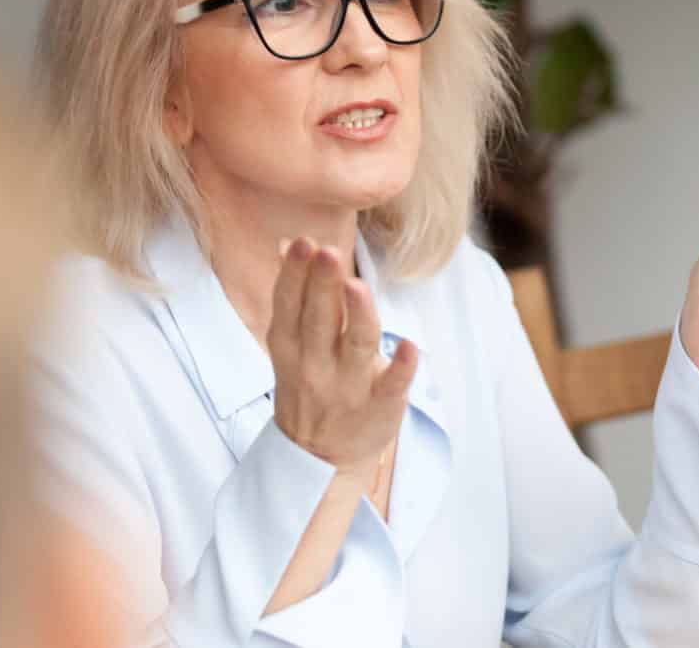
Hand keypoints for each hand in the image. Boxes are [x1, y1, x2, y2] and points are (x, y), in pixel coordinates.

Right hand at [266, 238, 415, 476]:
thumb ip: (294, 294)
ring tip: (357, 287)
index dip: (295, 274)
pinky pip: (391, 386)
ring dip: (358, 316)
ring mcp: (348, 387)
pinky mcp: (380, 406)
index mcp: (290, 346)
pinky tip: (410, 347)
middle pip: (319, 320)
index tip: (303, 243)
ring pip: (355, 346)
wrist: (319, 457)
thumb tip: (289, 242)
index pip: (289, 304)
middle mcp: (316, 365)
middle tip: (328, 251)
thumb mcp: (291, 344)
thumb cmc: (308, 384)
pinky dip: (400, 368)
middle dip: (322, 285)